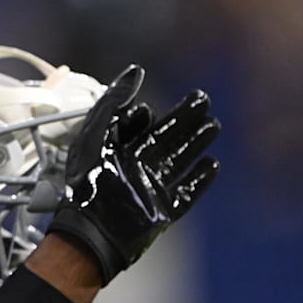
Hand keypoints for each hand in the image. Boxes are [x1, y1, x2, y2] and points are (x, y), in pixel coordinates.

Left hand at [47, 65, 220, 285]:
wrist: (93, 230)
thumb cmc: (88, 181)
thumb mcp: (97, 131)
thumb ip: (115, 100)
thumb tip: (137, 71)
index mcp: (114, 148)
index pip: (136, 126)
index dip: (143, 115)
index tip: (147, 109)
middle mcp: (134, 166)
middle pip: (165, 137)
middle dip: (184, 119)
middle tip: (203, 98)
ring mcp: (149, 188)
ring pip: (178, 160)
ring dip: (196, 142)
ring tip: (213, 124)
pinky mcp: (162, 211)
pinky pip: (186, 193)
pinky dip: (200, 179)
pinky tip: (213, 164)